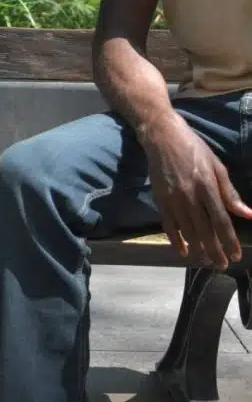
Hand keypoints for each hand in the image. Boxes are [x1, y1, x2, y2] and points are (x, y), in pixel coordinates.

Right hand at [144, 114, 251, 268]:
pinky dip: (175, 239)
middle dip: (215, 250)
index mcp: (207, 186)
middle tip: (222, 265)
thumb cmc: (194, 149)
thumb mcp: (217, 166)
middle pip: (204, 229)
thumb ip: (230, 193)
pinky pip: (168, 223)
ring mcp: (173, 198)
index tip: (236, 255)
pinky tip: (182, 250)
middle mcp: (190, 195)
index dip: (229, 240)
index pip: (221, 220)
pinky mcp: (160, 198)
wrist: (162, 136)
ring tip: (206, 261)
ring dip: (197, 247)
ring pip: (186, 229)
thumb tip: (248, 214)